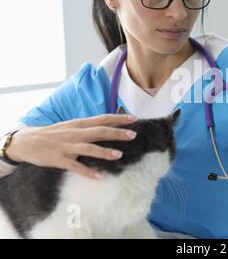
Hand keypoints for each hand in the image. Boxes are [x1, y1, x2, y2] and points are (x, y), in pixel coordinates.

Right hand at [6, 114, 137, 179]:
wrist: (27, 141)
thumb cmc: (54, 134)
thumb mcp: (72, 126)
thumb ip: (89, 126)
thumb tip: (110, 126)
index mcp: (79, 124)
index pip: (102, 119)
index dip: (118, 118)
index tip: (133, 119)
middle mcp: (75, 133)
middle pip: (99, 132)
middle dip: (116, 133)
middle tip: (133, 135)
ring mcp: (67, 147)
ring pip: (88, 148)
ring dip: (104, 151)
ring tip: (119, 155)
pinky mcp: (59, 160)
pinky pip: (75, 167)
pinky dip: (87, 172)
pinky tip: (99, 176)